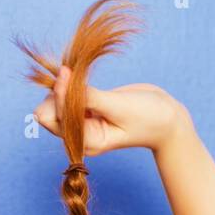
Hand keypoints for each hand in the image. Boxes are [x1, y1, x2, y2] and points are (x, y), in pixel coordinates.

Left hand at [33, 66, 193, 156]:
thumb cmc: (148, 117)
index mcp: (87, 142)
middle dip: (56, 92)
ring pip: (55, 103)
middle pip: (48, 113)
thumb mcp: (119, 106)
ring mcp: (82, 123)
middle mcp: (80, 135)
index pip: (56, 119)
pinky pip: (67, 96)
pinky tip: (79, 75)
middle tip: (72, 72)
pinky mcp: (86, 109)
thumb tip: (61, 84)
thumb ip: (90, 98)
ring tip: (77, 73)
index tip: (68, 71)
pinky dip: (69, 85)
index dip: (58, 95)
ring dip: (62, 86)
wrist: (167, 119)